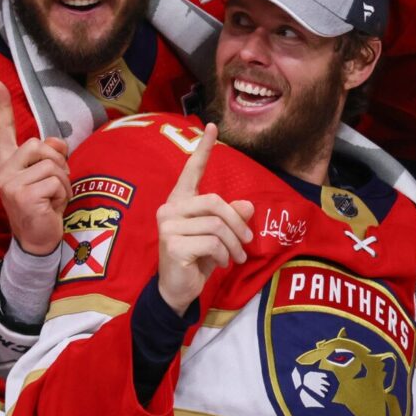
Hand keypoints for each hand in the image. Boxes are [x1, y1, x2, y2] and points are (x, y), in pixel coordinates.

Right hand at [0, 82, 69, 256]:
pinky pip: (56, 182)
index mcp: (7, 163)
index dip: (1, 107)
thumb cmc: (44, 204)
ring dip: (63, 182)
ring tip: (53, 198)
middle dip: (58, 162)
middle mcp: (3, 171)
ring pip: (52, 164)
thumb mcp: (47, 176)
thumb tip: (55, 141)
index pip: (2, 131)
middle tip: (54, 184)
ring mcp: (10, 184)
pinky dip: (62, 194)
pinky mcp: (22, 196)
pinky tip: (52, 207)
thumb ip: (49, 155)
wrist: (37, 239)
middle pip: (40, 144)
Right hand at [155, 124, 254, 315]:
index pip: (191, 171)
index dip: (203, 149)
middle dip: (237, 222)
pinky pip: (212, 242)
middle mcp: (169, 209)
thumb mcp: (219, 236)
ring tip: (233, 257)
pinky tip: (218, 264)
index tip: (212, 126)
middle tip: (247, 241)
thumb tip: (247, 205)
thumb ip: (231, 217)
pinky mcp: (171, 243)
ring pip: (216, 224)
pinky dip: (223, 254)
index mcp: (180, 201)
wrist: (178, 289)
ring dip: (233, 244)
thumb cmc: (198, 259)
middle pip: (215, 201)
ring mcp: (168, 226)